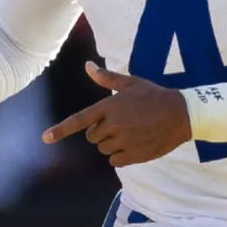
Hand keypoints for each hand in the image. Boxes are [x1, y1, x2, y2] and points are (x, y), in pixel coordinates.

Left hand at [43, 61, 189, 166]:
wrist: (181, 114)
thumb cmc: (154, 95)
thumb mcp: (131, 83)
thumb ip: (106, 78)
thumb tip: (87, 66)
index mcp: (110, 107)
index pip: (79, 120)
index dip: (60, 130)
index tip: (45, 138)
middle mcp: (114, 125)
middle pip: (92, 137)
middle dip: (101, 132)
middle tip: (120, 123)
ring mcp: (124, 141)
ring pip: (103, 149)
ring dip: (111, 143)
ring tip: (130, 132)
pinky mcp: (134, 154)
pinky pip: (115, 161)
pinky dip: (120, 155)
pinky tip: (133, 144)